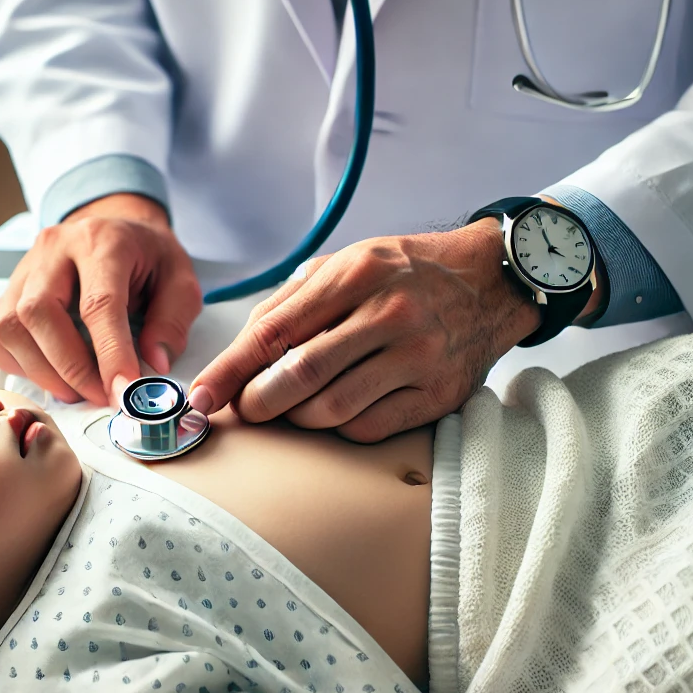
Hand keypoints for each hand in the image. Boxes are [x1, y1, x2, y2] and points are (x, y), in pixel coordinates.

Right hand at [0, 193, 202, 406]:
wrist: (114, 228)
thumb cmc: (147, 258)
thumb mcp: (181, 279)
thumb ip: (172, 320)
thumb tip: (154, 364)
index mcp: (102, 241)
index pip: (99, 303)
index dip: (110, 353)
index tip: (122, 392)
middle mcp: (53, 248)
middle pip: (40, 313)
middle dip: (71, 367)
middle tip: (100, 396)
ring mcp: (23, 268)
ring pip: (10, 327)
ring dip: (44, 372)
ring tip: (79, 390)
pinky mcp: (6, 290)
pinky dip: (20, 365)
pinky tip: (52, 374)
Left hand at [188, 221, 544, 442]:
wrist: (491, 281)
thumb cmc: (404, 273)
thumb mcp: (347, 263)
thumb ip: (290, 303)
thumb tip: (237, 357)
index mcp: (356, 275)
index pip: (274, 332)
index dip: (230, 371)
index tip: (202, 397)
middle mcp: (388, 314)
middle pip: (299, 376)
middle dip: (257, 403)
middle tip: (246, 409)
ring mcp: (417, 357)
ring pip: (331, 410)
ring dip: (297, 418)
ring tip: (295, 406)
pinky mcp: (437, 395)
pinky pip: (368, 428)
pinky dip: (340, 427)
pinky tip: (340, 409)